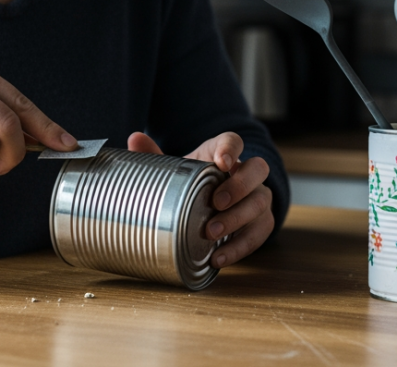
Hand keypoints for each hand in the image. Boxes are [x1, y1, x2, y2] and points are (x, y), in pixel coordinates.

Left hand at [128, 131, 273, 268]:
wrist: (213, 208)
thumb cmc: (194, 184)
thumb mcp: (178, 171)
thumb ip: (157, 156)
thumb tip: (134, 139)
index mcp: (224, 154)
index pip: (234, 141)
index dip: (231, 149)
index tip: (222, 162)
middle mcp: (247, 173)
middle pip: (258, 169)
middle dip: (239, 186)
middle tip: (216, 203)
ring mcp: (258, 197)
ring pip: (262, 202)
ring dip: (237, 219)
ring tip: (211, 234)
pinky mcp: (262, 223)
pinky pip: (260, 233)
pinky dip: (240, 247)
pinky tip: (219, 257)